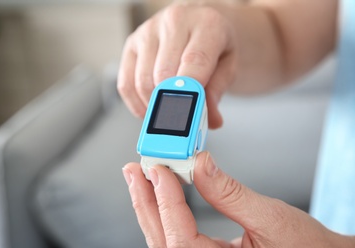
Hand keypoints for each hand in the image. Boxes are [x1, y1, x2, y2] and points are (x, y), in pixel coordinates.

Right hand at [117, 3, 238, 128]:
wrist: (200, 20)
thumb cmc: (214, 43)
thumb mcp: (228, 64)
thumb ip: (218, 90)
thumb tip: (209, 119)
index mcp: (205, 23)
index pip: (194, 60)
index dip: (190, 90)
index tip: (190, 111)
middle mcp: (174, 22)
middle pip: (164, 75)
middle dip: (172, 103)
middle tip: (182, 118)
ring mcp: (148, 32)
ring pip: (143, 81)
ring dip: (154, 105)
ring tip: (168, 111)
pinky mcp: (131, 44)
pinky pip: (126, 83)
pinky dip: (137, 103)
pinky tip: (150, 108)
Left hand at [122, 152, 354, 247]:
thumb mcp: (269, 218)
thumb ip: (229, 194)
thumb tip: (199, 164)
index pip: (180, 241)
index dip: (166, 202)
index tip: (158, 170)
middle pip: (164, 242)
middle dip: (145, 204)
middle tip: (134, 171)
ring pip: (167, 241)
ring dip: (151, 207)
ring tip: (141, 178)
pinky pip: (178, 237)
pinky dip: (166, 213)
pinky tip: (161, 194)